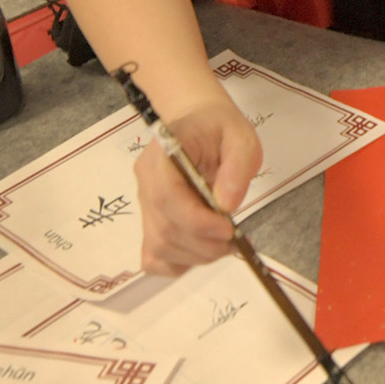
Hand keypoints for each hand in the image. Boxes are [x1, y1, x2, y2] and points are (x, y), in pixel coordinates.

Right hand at [135, 91, 264, 272]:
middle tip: (235, 241)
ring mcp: (144, 203)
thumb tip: (226, 205)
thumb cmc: (218, 128)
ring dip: (196, 255)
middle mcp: (146, 180)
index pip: (167, 196)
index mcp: (164, 153)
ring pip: (159, 246)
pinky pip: (153, 255)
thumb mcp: (240, 137)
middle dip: (204, 244)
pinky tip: (201, 250)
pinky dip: (178, 263)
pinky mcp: (149, 220)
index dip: (197, 221)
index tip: (228, 229)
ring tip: (224, 244)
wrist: (196, 120)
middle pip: (164, 228)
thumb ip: (237, 166)